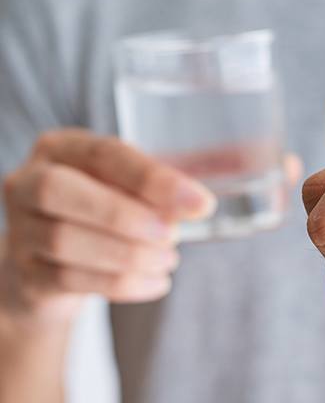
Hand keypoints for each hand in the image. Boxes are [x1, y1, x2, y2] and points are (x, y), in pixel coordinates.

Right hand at [1, 129, 217, 325]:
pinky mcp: (24, 274)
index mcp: (62, 148)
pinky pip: (70, 279)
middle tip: (173, 234)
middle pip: (62, 191)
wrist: (51, 265)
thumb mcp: (125, 186)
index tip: (200, 203)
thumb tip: (199, 202)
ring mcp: (19, 230)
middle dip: (125, 214)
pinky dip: (122, 283)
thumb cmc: (100, 209)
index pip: (105, 154)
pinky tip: (156, 282)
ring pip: (65, 240)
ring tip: (169, 259)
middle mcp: (28, 182)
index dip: (153, 178)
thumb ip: (158, 187)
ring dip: (128, 254)